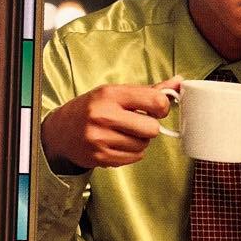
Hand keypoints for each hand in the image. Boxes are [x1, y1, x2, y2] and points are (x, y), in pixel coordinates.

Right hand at [41, 76, 181, 170]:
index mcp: (110, 94)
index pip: (155, 101)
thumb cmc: (92, 108)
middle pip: (152, 129)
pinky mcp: (100, 157)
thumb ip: (149, 90)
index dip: (162, 107)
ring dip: (140, 141)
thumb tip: (178, 82)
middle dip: (149, 127)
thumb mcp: (116, 93)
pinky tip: (118, 144)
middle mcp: (104, 116)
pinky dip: (132, 153)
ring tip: (124, 133)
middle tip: (137, 123)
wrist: (61, 131)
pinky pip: (135, 158)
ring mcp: (101, 138)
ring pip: (144, 145)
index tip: (156, 109)